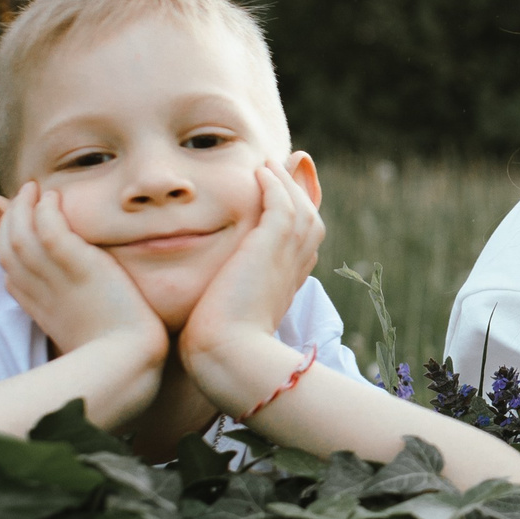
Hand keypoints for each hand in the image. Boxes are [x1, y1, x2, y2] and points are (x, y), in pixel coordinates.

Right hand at [0, 182, 165, 365]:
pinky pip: (51, 234)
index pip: (9, 269)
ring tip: (32, 188)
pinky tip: (52, 198)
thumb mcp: (83, 323)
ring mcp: (58, 281)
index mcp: (38, 308)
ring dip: (22, 208)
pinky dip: (45, 213)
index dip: (6, 241)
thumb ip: (68, 302)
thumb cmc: (114, 350)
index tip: (15, 221)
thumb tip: (61, 293)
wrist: (131, 361)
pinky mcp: (81, 270)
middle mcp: (40, 292)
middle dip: (9, 219)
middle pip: (7, 249)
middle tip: (21, 195)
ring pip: (20, 238)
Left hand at [180, 162, 325, 398]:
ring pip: (300, 207)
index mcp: (286, 284)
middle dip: (301, 190)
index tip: (285, 196)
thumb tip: (210, 306)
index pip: (301, 241)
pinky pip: (282, 205)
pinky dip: (275, 184)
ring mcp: (286, 257)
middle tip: (290, 165)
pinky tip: (259, 171)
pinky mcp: (272, 247)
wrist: (228, 355)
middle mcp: (294, 268)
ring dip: (286, 181)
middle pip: (309, 219)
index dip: (297, 216)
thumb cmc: (218, 348)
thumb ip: (223, 302)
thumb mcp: (223, 319)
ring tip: (269, 163)